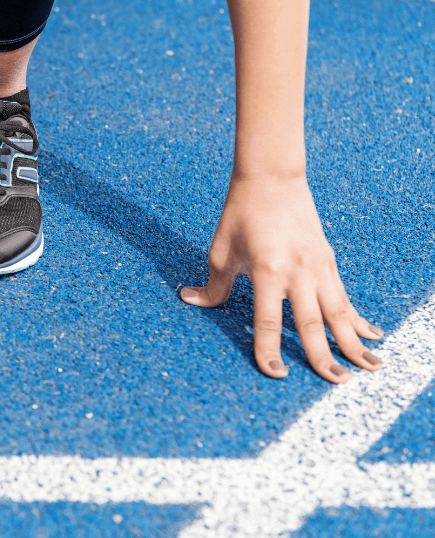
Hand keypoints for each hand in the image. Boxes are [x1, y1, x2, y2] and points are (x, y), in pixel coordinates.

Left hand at [180, 176, 382, 382]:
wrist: (272, 179)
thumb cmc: (241, 214)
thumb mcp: (221, 251)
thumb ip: (212, 284)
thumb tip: (190, 300)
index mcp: (267, 270)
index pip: (269, 320)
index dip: (269, 349)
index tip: (275, 374)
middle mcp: (297, 272)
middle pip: (312, 323)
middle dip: (324, 357)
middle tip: (336, 384)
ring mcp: (317, 267)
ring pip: (339, 313)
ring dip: (354, 342)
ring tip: (371, 368)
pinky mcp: (328, 261)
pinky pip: (345, 297)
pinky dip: (358, 318)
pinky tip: (372, 336)